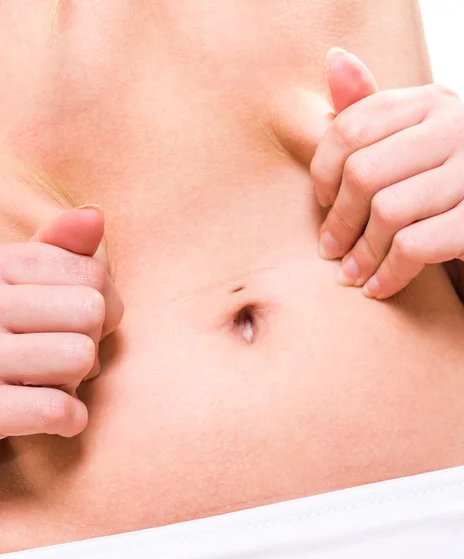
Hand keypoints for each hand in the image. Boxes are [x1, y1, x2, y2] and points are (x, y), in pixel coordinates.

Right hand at [0, 205, 123, 447]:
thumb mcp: (10, 281)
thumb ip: (55, 249)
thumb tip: (95, 215)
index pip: (91, 272)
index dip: (104, 302)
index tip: (83, 321)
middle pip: (90, 311)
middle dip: (90, 338)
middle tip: (64, 354)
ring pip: (80, 356)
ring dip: (76, 379)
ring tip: (50, 380)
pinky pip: (57, 409)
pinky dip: (69, 419)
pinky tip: (54, 416)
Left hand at [312, 48, 463, 298]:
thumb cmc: (437, 183)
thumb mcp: (407, 142)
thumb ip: (370, 111)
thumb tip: (335, 59)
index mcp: (430, 102)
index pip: (351, 127)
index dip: (323, 170)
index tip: (321, 201)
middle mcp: (457, 126)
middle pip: (363, 173)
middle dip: (338, 220)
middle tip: (329, 249)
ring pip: (386, 212)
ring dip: (361, 253)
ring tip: (349, 273)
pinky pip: (413, 246)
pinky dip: (388, 273)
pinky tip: (377, 286)